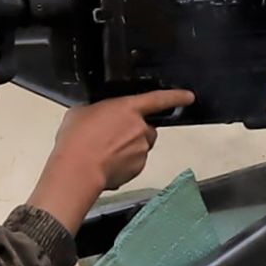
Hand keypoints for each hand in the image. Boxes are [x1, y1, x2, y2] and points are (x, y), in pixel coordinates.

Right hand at [26, 88, 194, 231]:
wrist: (77, 169)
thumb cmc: (76, 137)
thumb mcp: (81, 112)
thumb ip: (97, 110)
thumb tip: (98, 116)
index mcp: (128, 108)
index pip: (158, 99)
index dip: (175, 96)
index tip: (188, 97)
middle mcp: (140, 128)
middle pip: (146, 128)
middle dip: (134, 132)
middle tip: (112, 138)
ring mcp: (142, 149)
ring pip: (140, 147)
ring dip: (128, 148)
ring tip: (105, 153)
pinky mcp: (138, 168)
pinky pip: (134, 163)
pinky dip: (124, 164)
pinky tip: (106, 165)